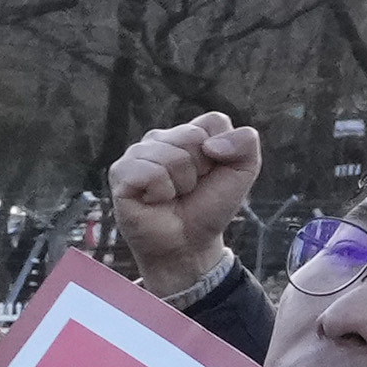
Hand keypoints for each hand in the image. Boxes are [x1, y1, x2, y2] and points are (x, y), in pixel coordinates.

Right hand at [103, 115, 264, 291]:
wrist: (189, 244)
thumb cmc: (209, 207)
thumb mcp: (243, 171)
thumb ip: (246, 143)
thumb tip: (210, 144)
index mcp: (187, 133)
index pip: (213, 121)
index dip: (222, 151)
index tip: (212, 173)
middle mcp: (160, 139)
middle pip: (192, 136)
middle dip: (200, 169)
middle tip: (190, 188)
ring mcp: (137, 154)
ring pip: (171, 156)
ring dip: (181, 183)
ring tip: (173, 195)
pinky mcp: (120, 174)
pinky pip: (149, 172)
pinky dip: (161, 192)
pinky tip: (155, 200)